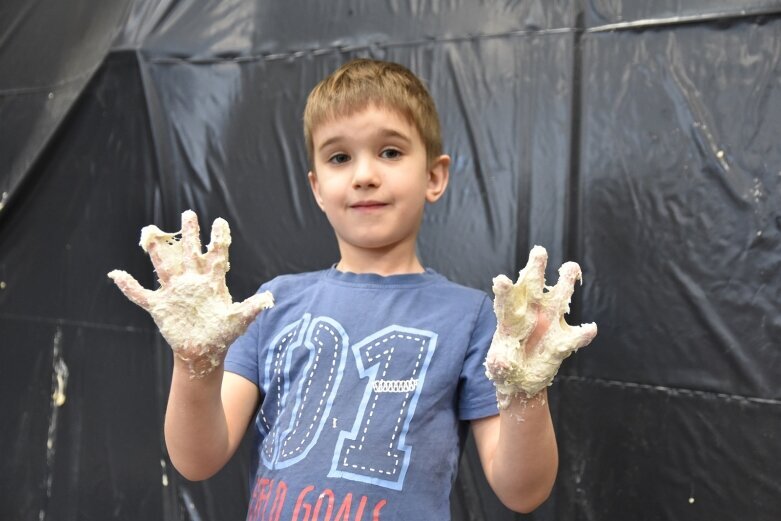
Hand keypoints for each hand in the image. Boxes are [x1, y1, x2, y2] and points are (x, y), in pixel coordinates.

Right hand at [108, 210, 272, 377]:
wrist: (204, 352)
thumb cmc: (223, 335)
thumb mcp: (239, 320)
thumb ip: (252, 307)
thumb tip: (269, 298)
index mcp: (212, 282)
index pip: (216, 254)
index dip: (218, 238)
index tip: (220, 221)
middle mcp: (192, 281)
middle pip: (189, 252)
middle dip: (189, 233)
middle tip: (188, 214)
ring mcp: (175, 292)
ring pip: (163, 265)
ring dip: (156, 250)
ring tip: (148, 231)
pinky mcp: (160, 307)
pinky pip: (141, 294)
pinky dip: (129, 287)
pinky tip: (117, 275)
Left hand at [485, 246, 596, 406]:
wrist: (522, 379)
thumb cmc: (505, 365)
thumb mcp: (498, 367)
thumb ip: (499, 364)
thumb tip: (502, 363)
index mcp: (510, 316)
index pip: (506, 300)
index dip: (504, 290)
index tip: (500, 280)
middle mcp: (531, 313)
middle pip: (533, 286)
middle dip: (536, 268)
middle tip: (539, 251)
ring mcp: (549, 324)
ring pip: (560, 298)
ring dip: (566, 282)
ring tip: (570, 266)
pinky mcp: (562, 341)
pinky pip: (575, 336)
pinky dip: (583, 334)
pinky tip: (590, 329)